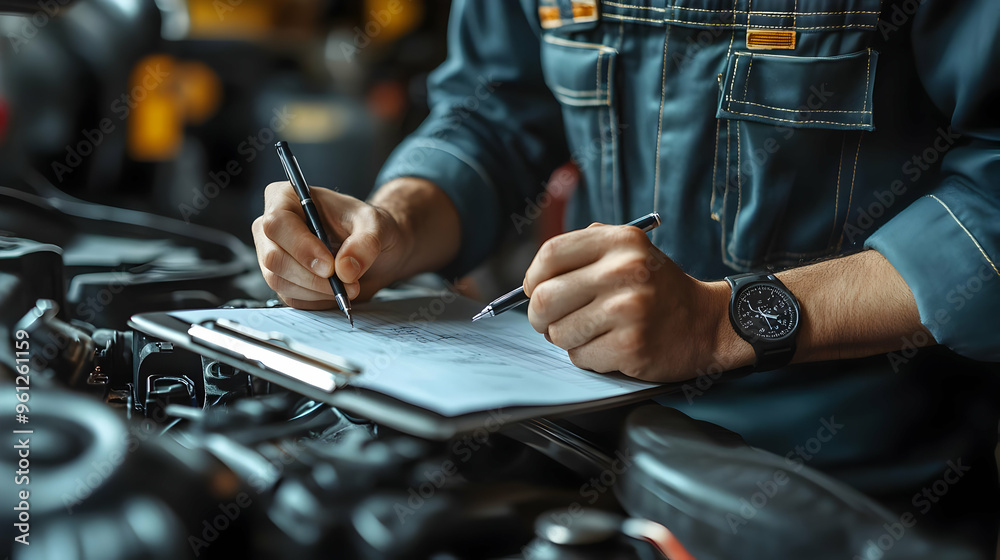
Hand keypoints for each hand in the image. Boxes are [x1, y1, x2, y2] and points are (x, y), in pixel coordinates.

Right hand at [252, 182, 412, 308]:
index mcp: (287, 198)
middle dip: (311, 276)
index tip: (330, 266)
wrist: (375, 250)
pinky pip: (290, 297)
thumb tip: (344, 269)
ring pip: (279, 281)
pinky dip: (317, 299)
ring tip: (350, 287)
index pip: (277, 223)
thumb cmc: (368, 227)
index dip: (301, 247)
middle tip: (347, 283)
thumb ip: (365, 243)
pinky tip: (337, 290)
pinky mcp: (281, 279)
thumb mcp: (377, 226)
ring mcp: (272, 254)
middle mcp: (272, 227)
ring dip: (317, 290)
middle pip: (273, 257)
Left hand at [522, 223, 751, 381]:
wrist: (706, 323)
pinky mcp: (631, 346)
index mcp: (620, 242)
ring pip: (559, 333)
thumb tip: (533, 280)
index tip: (535, 290)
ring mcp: (628, 310)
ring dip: (568, 339)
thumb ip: (584, 252)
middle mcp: (624, 271)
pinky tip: (611, 346)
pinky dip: (588, 357)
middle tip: (552, 322)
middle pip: (545, 299)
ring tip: (593, 332)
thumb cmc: (657, 289)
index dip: (533, 277)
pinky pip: (580, 357)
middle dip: (541, 317)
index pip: (550, 255)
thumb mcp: (629, 251)